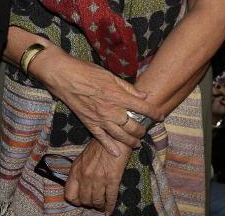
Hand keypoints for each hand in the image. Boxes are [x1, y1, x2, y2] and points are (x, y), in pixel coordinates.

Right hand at [34, 47, 150, 154]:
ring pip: (121, 136)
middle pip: (134, 127)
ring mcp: (100, 119)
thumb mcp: (110, 75)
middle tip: (146, 130)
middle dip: (143, 130)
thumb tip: (143, 96)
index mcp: (118, 96)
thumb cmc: (87, 71)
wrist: (64, 76)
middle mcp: (112, 110)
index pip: (143, 108)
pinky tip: (117, 153)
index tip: (160, 116)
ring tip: (137, 143)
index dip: (155, 114)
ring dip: (131, 141)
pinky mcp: (89, 123)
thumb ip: (128, 88)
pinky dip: (110, 147)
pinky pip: (102, 139)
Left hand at [64, 138, 129, 213]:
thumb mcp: (83, 157)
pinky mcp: (112, 179)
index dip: (76, 201)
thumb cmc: (99, 146)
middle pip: (84, 200)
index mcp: (76, 170)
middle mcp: (85, 176)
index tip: (81, 201)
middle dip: (89, 204)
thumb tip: (80, 187)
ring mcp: (99, 178)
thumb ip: (80, 172)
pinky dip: (110, 206)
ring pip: (97, 202)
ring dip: (99, 206)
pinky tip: (109, 210)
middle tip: (94, 203)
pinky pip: (110, 198)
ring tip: (102, 206)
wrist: (114, 136)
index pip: (70, 194)